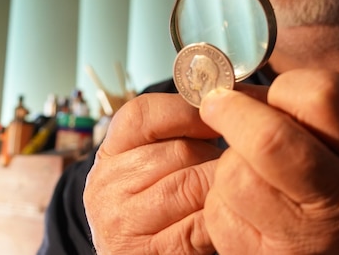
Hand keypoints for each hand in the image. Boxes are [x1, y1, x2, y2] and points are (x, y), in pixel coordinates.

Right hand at [84, 93, 222, 254]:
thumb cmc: (162, 207)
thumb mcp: (156, 165)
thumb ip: (179, 135)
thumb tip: (227, 99)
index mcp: (109, 155)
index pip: (142, 114)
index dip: (187, 111)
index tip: (218, 116)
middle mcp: (105, 186)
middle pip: (178, 150)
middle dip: (216, 155)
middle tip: (233, 163)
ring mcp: (121, 223)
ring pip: (191, 185)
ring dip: (222, 185)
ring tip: (231, 189)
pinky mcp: (144, 253)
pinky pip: (199, 224)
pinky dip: (221, 218)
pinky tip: (228, 216)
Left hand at [199, 69, 338, 254]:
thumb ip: (313, 115)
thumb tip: (234, 93)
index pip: (321, 96)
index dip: (284, 89)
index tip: (268, 95)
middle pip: (269, 140)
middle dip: (233, 114)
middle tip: (216, 105)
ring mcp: (303, 239)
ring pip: (235, 175)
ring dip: (230, 164)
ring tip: (252, 173)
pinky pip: (220, 213)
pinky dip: (222, 202)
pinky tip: (246, 209)